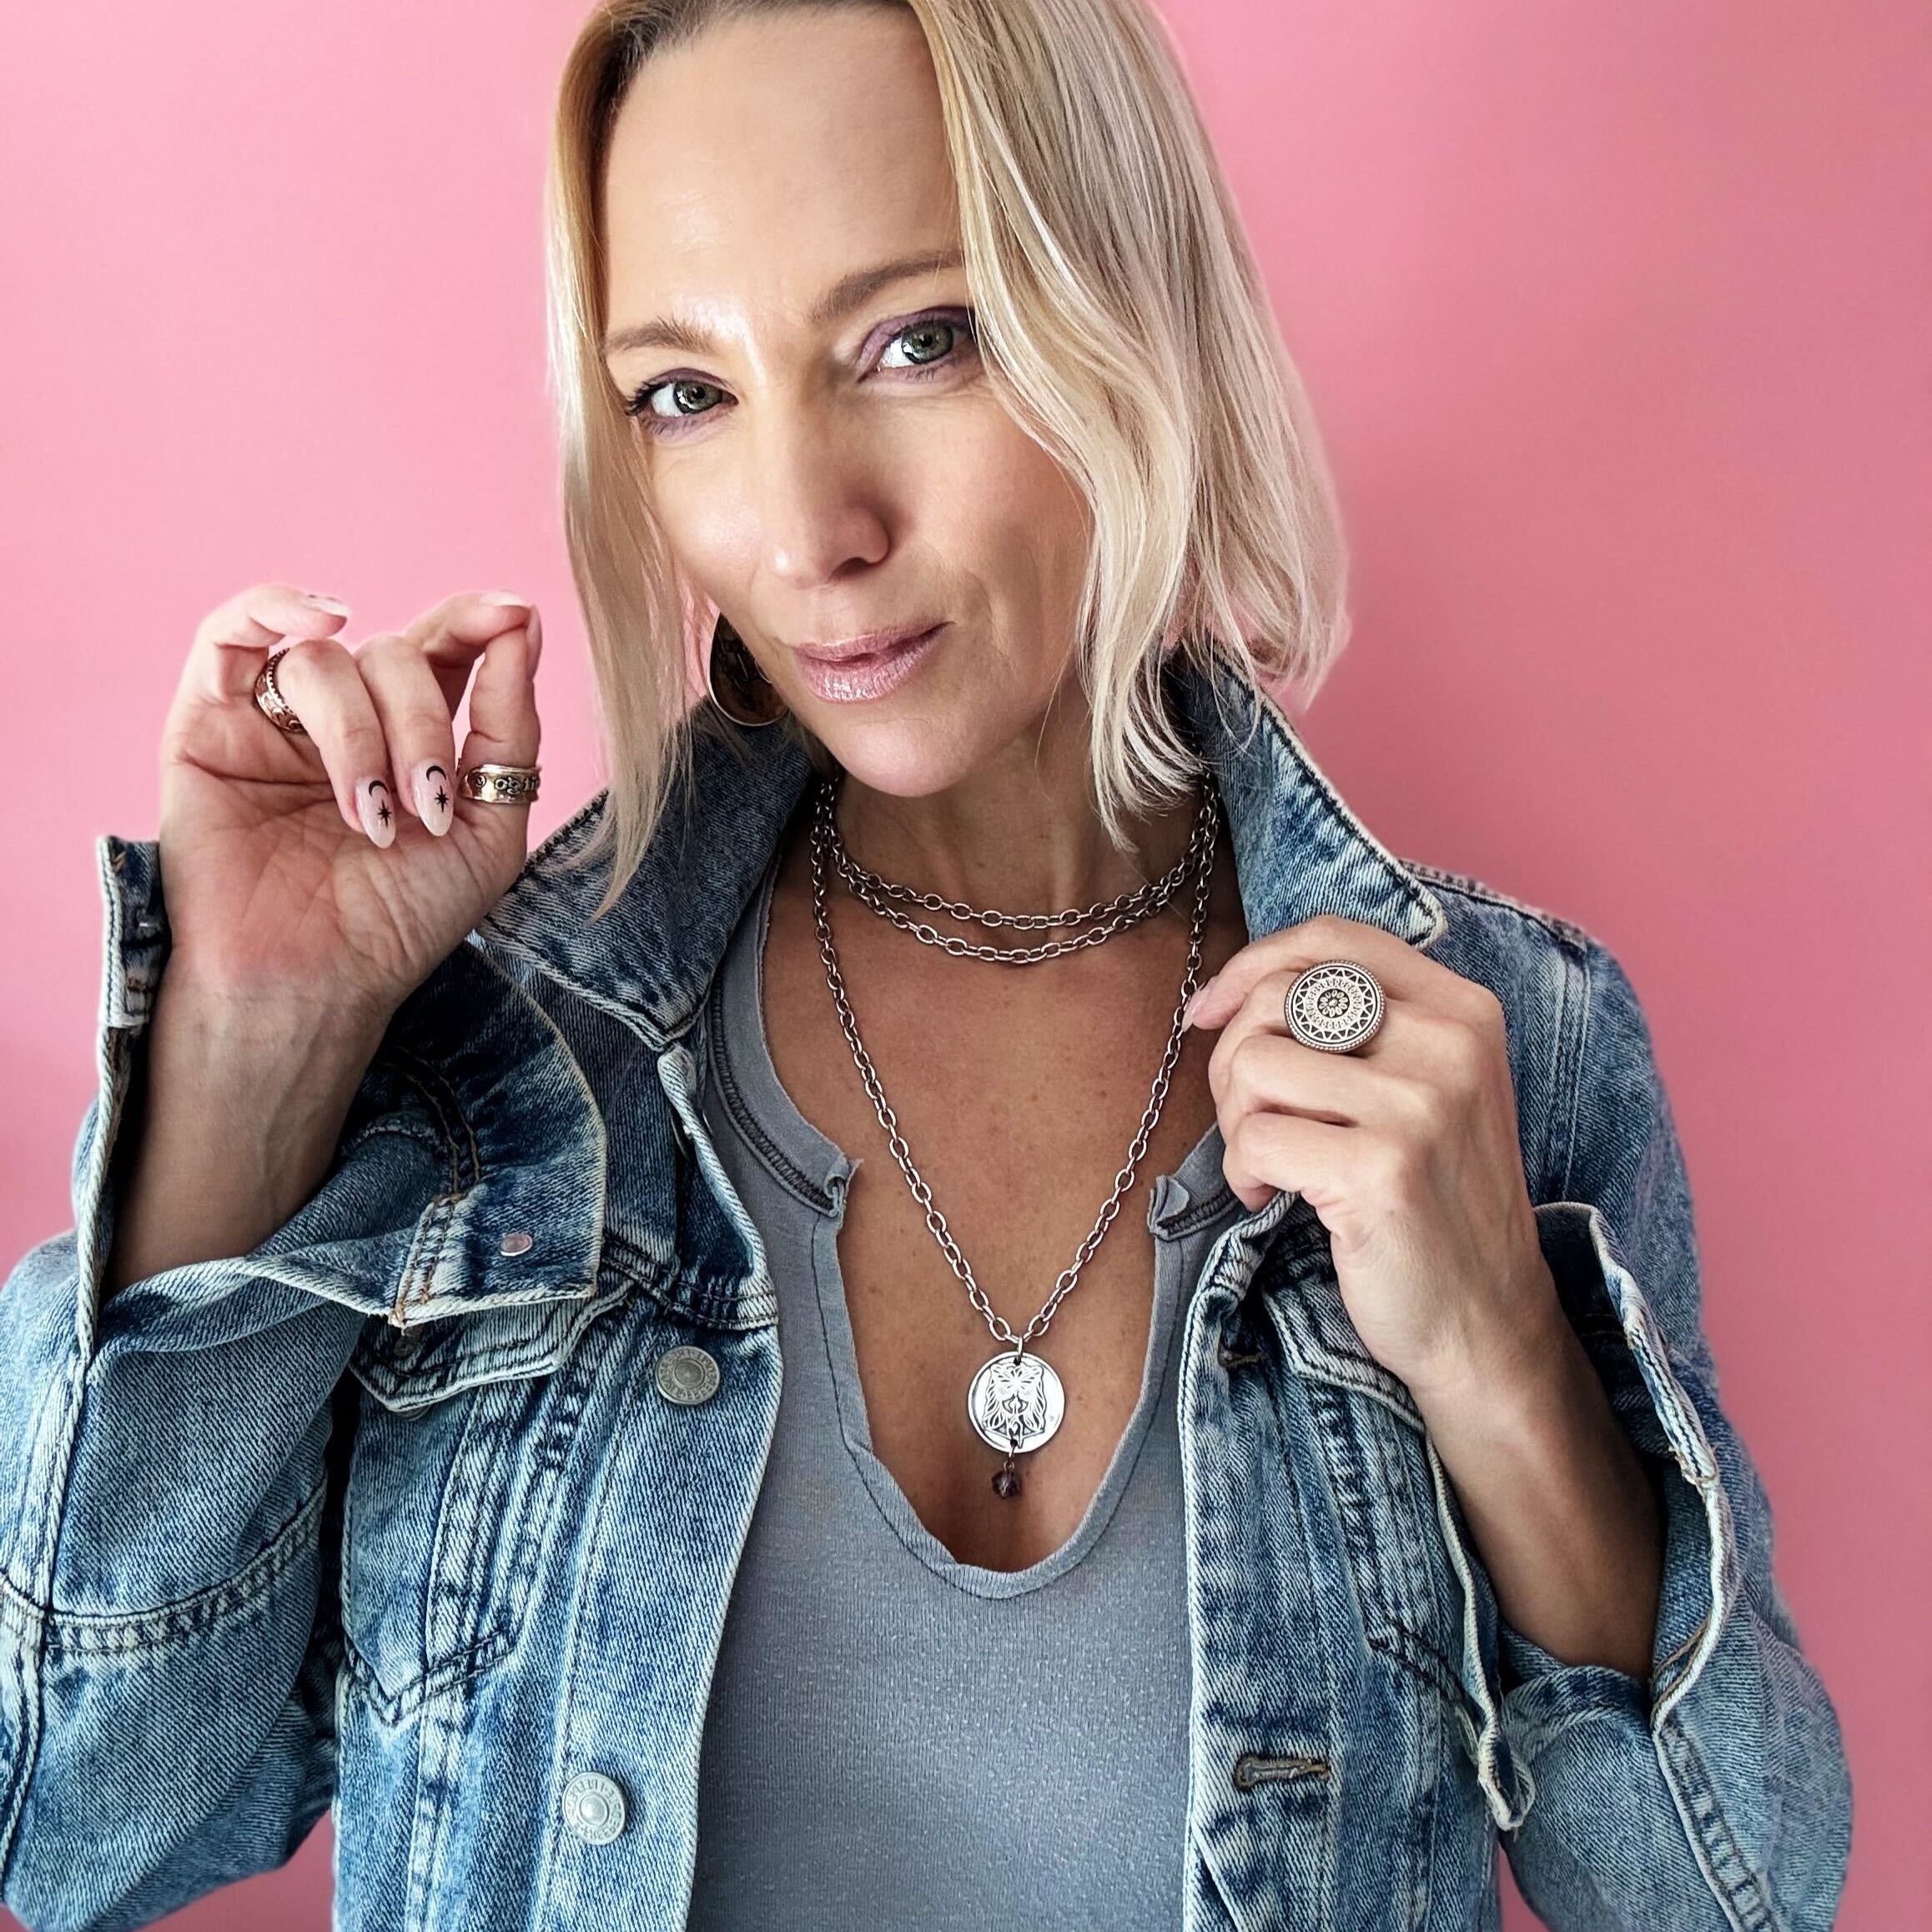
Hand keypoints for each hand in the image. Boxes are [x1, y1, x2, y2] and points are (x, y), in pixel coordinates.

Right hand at [155, 582, 542, 1024]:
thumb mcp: (489, 826)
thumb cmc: (400, 920)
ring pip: (327, 661)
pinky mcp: (207, 723)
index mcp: (414, 733)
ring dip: (359, 734)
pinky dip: (272, 608)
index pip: (447, 646)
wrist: (316, 982)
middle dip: (421, 724)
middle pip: (395, 654)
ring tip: (369, 817)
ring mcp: (275, 717)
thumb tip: (520, 620)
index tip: (513, 614)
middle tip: (427, 807)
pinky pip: (228, 632)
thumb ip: (508, 726)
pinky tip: (318, 623)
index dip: (479, 621)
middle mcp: (347, 715)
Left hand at [1183, 914, 1563, 1407]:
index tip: (1210, 1010)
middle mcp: (1449, 1044)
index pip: (1332, 937)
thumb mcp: (1427, 1087)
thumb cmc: (1434, 1198)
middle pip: (1277, 999)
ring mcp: (1420, 1106)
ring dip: (1235, 1123)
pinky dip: (1243, 1173)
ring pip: (1253, 1065)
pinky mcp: (1381, 1170)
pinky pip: (1254, 1140)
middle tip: (1250, 1119)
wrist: (1486, 1319)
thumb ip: (1358, 1025)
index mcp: (1463, 1009)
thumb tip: (1230, 989)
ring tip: (1270, 1162)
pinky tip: (1275, 1198)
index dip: (1251, 964)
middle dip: (1233, 1060)